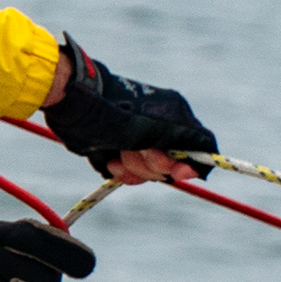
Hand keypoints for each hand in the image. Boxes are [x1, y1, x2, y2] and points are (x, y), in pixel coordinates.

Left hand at [42, 34, 217, 180]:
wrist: (75, 106)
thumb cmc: (119, 112)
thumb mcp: (160, 127)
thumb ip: (189, 143)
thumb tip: (205, 163)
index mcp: (176, 117)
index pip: (199, 149)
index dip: (190, 165)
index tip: (177, 172)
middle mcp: (161, 130)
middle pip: (173, 165)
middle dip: (153, 164)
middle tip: (138, 149)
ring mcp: (139, 142)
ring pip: (150, 173)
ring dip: (133, 168)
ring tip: (119, 150)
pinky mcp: (120, 151)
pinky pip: (129, 175)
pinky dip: (120, 170)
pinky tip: (110, 157)